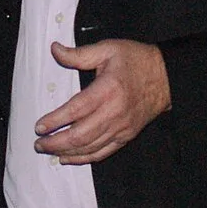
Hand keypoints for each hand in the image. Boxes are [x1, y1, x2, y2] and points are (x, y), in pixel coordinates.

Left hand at [33, 39, 170, 164]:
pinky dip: (84, 158)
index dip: (55, 120)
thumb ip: (79, 54)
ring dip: (66, 152)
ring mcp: (121, 127)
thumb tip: (55, 49)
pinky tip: (69, 158)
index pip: (76, 110)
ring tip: (49, 150)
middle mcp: (114, 112)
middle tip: (39, 143)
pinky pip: (102, 152)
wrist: (166, 77)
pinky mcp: (126, 136)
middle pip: (81, 135)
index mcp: (108, 89)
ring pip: (90, 147)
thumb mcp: (108, 49)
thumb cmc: (137, 61)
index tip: (39, 126)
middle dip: (56, 142)